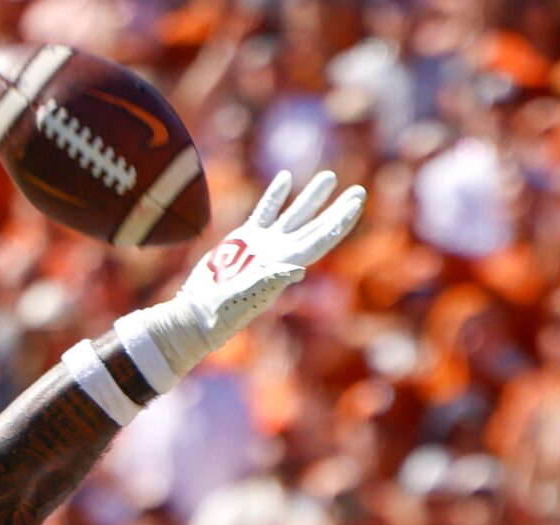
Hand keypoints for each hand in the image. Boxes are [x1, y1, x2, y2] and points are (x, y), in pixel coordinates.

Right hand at [128, 170, 367, 378]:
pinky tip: (285, 177)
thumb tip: (297, 269)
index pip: (320, 239)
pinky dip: (275, 194)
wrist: (199, 312)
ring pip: (294, 214)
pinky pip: (265, 211)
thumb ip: (270, 280)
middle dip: (337, 208)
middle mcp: (281, 253)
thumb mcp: (247, 296)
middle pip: (316, 226)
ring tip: (329, 176)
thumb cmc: (224, 311)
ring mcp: (264, 244)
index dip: (340, 222)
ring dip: (312, 196)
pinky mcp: (244, 239)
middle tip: (359, 191)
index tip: (356, 204)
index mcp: (286, 264)